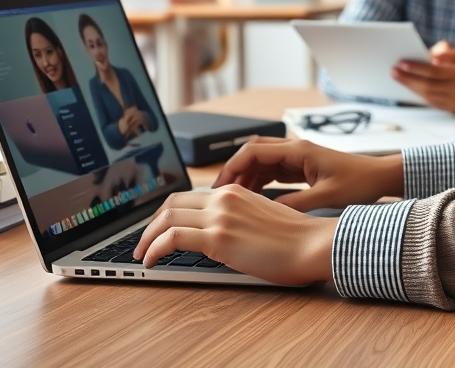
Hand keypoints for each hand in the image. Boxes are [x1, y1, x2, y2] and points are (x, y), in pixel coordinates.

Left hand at [132, 184, 336, 285]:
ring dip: (147, 237)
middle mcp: (224, 198)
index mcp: (236, 192)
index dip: (170, 212)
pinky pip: (171, 238)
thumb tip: (224, 236)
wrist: (313, 244)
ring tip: (141, 254)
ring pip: (166, 218)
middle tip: (145, 240)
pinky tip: (150, 261)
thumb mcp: (264, 219)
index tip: (162, 227)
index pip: (191, 196)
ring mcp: (219, 216)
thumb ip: (241, 219)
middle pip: (172, 203)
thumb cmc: (298, 240)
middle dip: (152, 223)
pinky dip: (154, 248)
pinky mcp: (217, 237)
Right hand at [213, 136, 401, 210]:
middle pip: (253, 153)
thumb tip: (269, 211)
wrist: (381, 177)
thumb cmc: (361, 182)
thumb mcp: (328, 197)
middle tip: (219, 193)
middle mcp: (296, 149)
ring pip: (262, 162)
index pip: (254, 151)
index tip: (220, 185)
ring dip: (246, 177)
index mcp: (299, 150)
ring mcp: (299, 157)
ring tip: (232, 199)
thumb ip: (298, 203)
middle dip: (234, 170)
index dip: (233, 166)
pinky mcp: (303, 167)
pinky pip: (273, 171)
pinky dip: (260, 182)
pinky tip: (253, 198)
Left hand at [391, 41, 454, 112]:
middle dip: (408, 79)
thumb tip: (429, 55)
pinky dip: (418, 94)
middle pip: (428, 86)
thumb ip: (446, 52)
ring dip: (410, 87)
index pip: (434, 72)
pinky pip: (431, 102)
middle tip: (393, 71)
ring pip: (428, 96)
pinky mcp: (452, 110)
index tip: (401, 62)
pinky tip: (409, 86)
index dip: (417, 68)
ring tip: (398, 77)